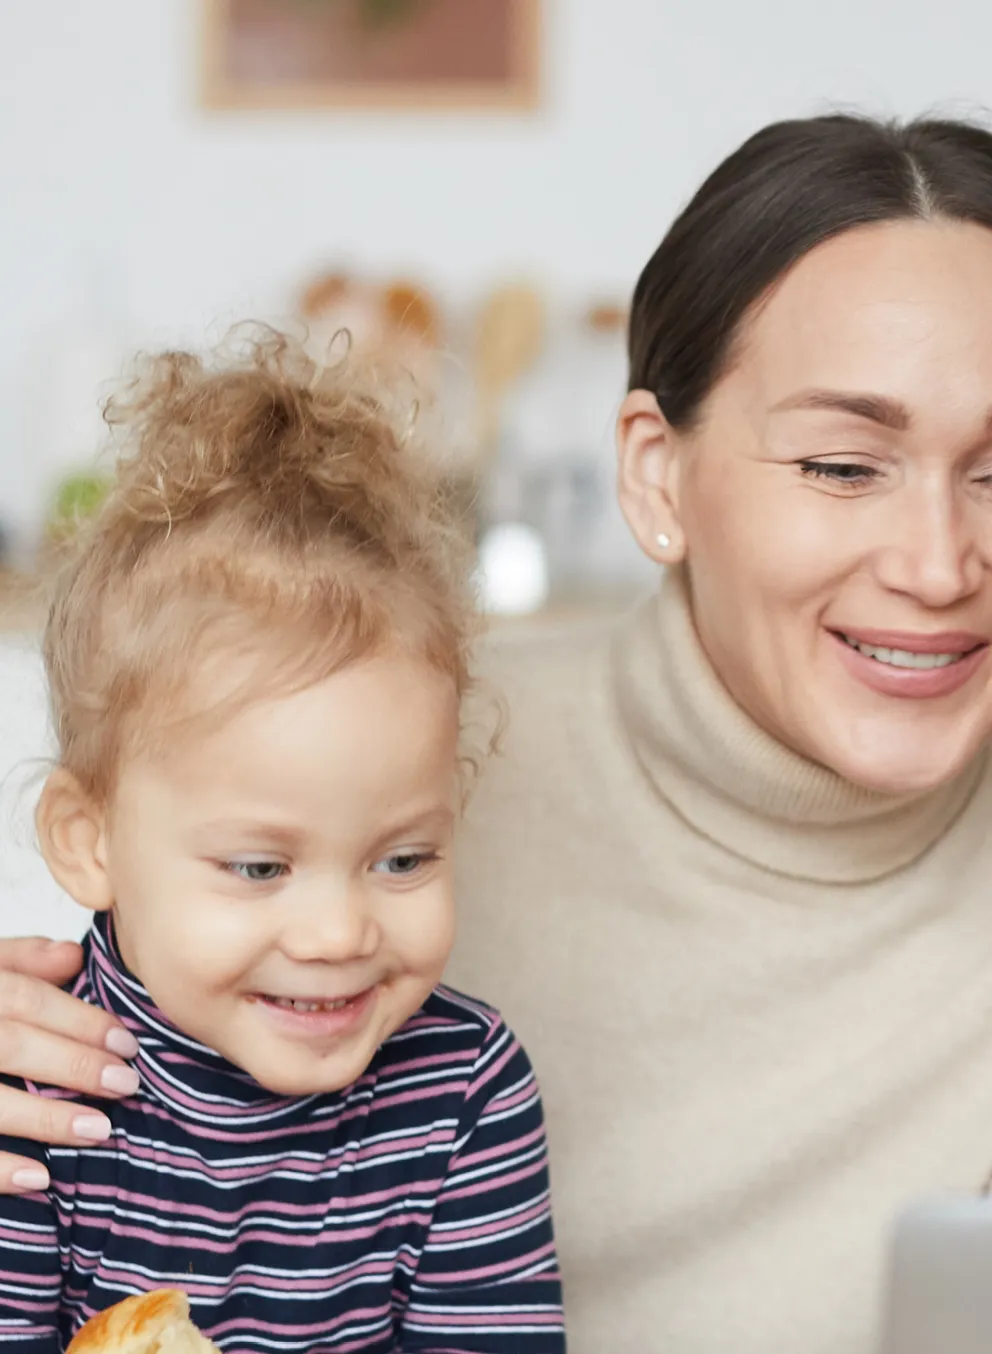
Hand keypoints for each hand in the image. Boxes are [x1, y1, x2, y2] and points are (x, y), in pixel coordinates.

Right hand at [0, 938, 138, 1192]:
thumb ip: (11, 960)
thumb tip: (72, 957)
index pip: (18, 995)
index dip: (75, 1018)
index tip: (127, 1043)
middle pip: (4, 1042)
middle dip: (71, 1063)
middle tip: (127, 1085)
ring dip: (41, 1117)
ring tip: (99, 1130)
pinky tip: (39, 1177)